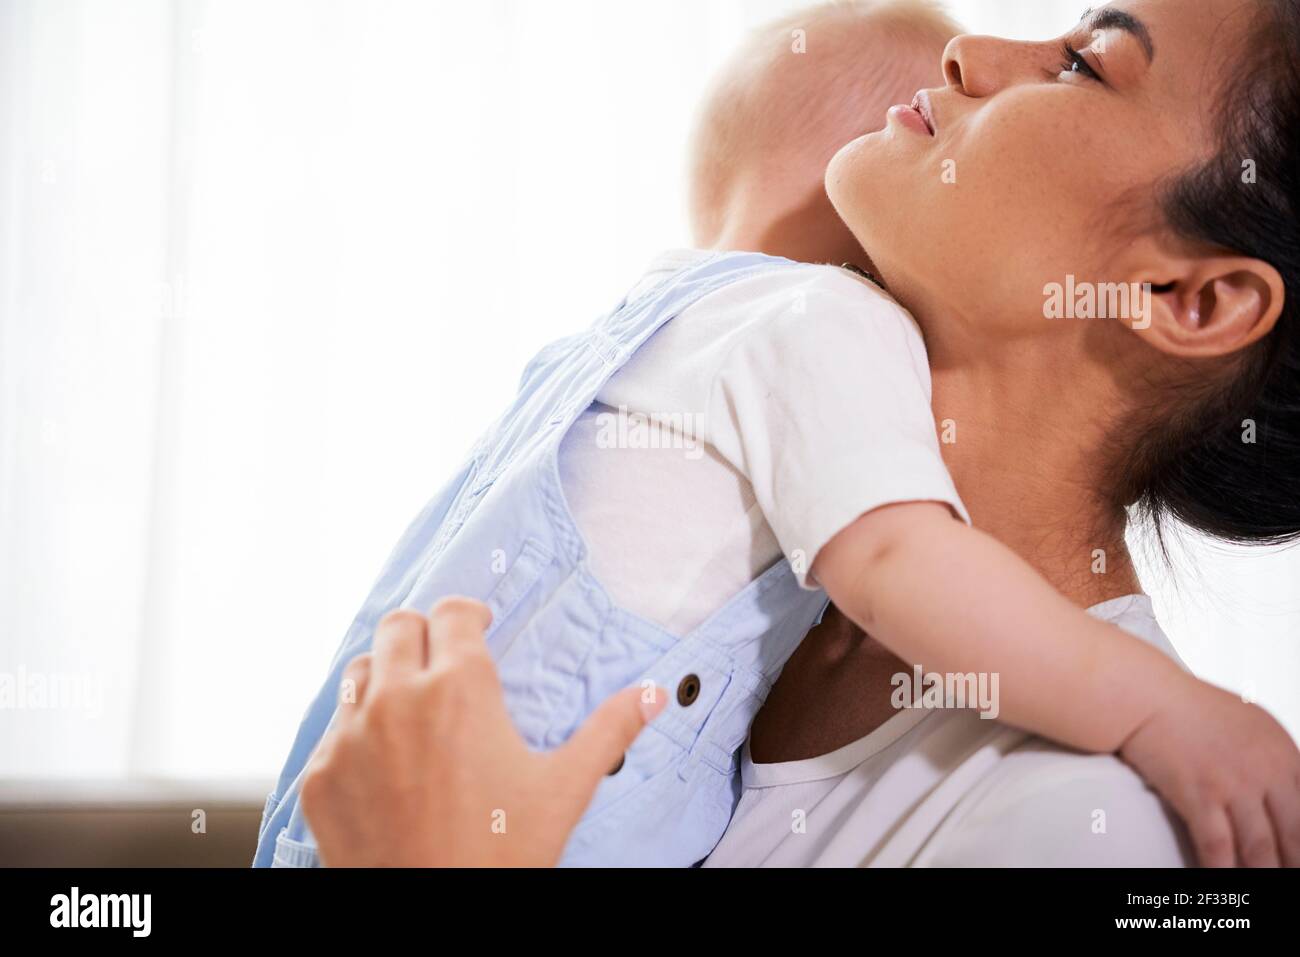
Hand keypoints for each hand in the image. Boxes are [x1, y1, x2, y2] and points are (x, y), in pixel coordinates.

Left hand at [300, 597, 667, 866]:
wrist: (434, 918)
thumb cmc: (500, 856)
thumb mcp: (563, 790)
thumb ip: (609, 730)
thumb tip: (652, 693)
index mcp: (459, 688)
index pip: (453, 611)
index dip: (469, 615)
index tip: (478, 630)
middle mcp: (396, 699)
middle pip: (398, 626)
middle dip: (424, 635)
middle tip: (445, 663)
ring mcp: (349, 737)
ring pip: (358, 671)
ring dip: (385, 676)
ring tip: (412, 708)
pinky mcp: (320, 776)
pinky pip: (332, 729)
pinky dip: (356, 732)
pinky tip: (385, 761)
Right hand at [1120, 678, 1299, 866]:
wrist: (1147, 695)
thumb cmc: (1191, 707)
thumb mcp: (1252, 724)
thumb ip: (1275, 758)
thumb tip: (1285, 789)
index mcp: (1284, 753)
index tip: (1298, 853)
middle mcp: (1266, 771)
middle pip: (1294, 835)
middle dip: (1291, 862)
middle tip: (1288, 875)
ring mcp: (1233, 784)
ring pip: (1260, 849)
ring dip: (1263, 873)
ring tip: (1262, 886)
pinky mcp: (1199, 795)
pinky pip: (1218, 847)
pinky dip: (1222, 870)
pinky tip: (1223, 879)